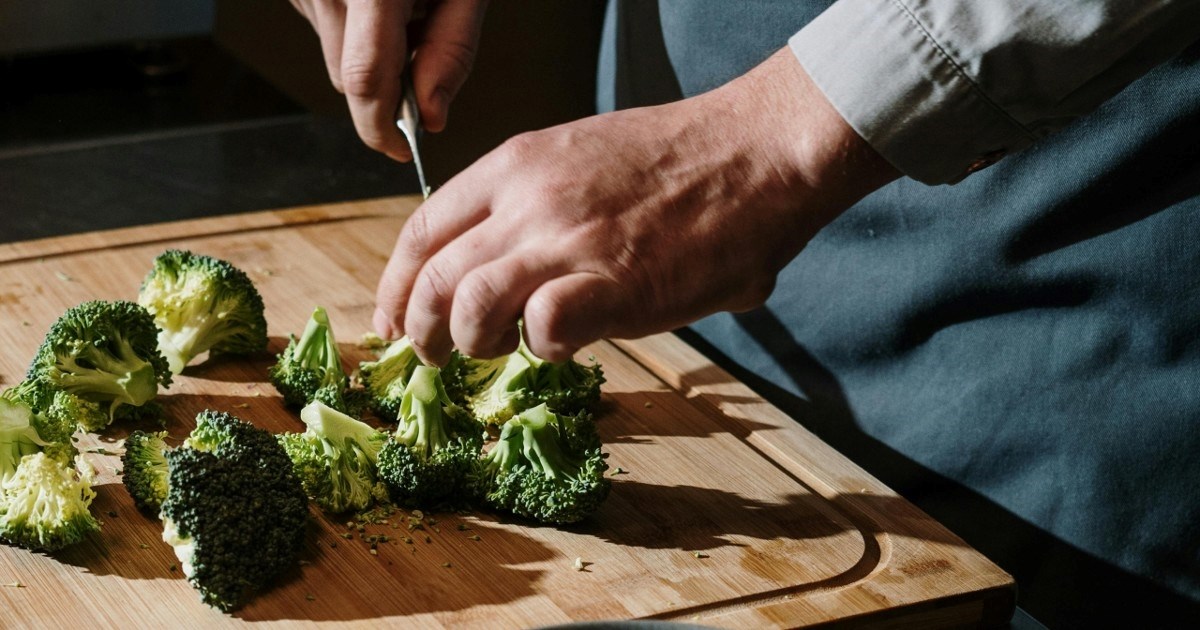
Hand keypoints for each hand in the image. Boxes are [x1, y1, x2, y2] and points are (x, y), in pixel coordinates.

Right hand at [289, 0, 487, 160]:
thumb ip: (452, 50)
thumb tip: (431, 116)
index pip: (364, 81)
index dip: (382, 128)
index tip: (402, 150)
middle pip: (346, 79)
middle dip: (387, 89)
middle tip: (426, 48)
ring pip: (335, 56)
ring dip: (373, 53)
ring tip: (407, 6)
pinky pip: (326, 26)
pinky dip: (357, 27)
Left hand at [374, 49, 899, 363]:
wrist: (757, 151)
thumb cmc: (678, 160)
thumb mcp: (581, 158)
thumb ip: (534, 207)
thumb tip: (508, 271)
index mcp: (515, 166)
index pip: (422, 232)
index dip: (396, 286)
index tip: (392, 320)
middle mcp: (528, 202)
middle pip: (433, 281)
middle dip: (421, 333)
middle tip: (435, 356)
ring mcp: (569, 242)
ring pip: (470, 310)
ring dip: (475, 346)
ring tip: (501, 351)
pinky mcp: (616, 285)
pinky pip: (545, 330)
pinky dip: (545, 348)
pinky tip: (569, 342)